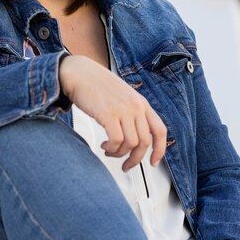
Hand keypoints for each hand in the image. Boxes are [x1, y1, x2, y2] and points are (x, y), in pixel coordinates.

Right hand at [59, 55, 166, 170]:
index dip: (159, 150)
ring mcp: (123, 110)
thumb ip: (132, 113)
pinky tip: (104, 146)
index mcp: (141, 103)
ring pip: (131, 144)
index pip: (159, 130)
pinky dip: (111, 149)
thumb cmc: (97, 86)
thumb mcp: (123, 97)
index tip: (153, 161)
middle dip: (135, 159)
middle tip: (126, 165)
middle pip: (144, 142)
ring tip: (109, 150)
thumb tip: (134, 138)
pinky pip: (116, 141)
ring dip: (119, 154)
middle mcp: (136, 107)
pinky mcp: (109, 115)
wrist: (79, 74)